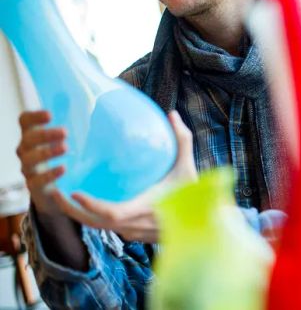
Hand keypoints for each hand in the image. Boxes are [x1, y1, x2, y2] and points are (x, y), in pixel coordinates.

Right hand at [16, 110, 67, 215]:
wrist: (54, 192)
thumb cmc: (62, 158)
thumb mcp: (67, 141)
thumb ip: (75, 127)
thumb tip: (98, 109)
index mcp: (33, 135)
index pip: (25, 121)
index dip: (34, 116)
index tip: (50, 115)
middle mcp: (26, 150)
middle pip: (28, 140)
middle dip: (45, 135)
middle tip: (65, 132)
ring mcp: (28, 169)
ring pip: (29, 159)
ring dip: (47, 152)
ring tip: (65, 148)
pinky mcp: (34, 186)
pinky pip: (36, 180)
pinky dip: (49, 174)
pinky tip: (63, 168)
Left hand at [50, 111, 196, 242]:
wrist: (199, 226)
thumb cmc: (193, 196)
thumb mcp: (188, 167)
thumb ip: (182, 140)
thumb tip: (172, 114)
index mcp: (144, 209)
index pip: (112, 213)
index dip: (91, 205)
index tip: (74, 191)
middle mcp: (133, 225)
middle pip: (93, 223)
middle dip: (70, 209)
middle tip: (53, 190)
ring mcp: (129, 232)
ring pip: (96, 226)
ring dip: (77, 212)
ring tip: (61, 192)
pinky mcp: (129, 233)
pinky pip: (104, 225)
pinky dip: (90, 214)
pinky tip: (83, 198)